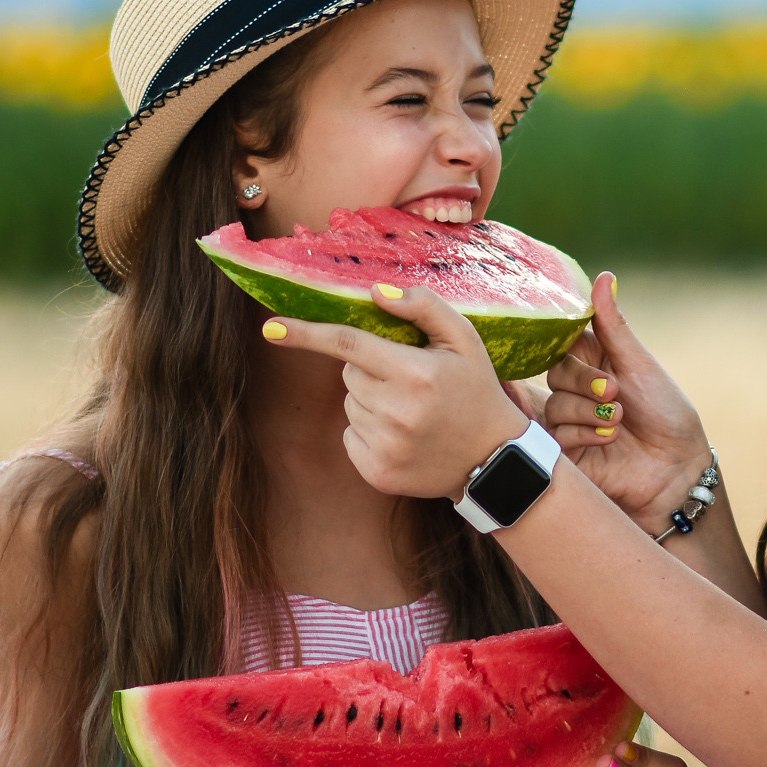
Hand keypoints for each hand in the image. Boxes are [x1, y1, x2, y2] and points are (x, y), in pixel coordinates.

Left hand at [263, 286, 526, 499]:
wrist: (495, 461)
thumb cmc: (477, 391)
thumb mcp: (465, 340)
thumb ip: (423, 308)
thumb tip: (375, 293)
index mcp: (416, 374)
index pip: (349, 345)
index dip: (308, 333)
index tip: (271, 327)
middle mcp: (397, 412)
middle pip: (348, 374)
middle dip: (370, 370)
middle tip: (409, 381)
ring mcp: (385, 446)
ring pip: (350, 405)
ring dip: (371, 401)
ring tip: (412, 412)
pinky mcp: (377, 472)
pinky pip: (351, 437)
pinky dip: (369, 432)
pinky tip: (404, 436)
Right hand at [543, 274, 711, 528]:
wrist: (677, 470)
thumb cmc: (667, 415)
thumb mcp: (639, 365)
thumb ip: (613, 326)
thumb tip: (604, 276)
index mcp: (596, 362)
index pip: (564, 340)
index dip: (573, 345)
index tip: (592, 352)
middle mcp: (579, 389)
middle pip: (555, 370)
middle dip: (585, 380)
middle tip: (615, 392)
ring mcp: (570, 421)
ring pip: (554, 402)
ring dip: (589, 411)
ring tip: (619, 421)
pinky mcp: (566, 452)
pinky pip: (556, 433)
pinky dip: (585, 433)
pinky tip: (609, 440)